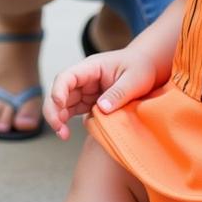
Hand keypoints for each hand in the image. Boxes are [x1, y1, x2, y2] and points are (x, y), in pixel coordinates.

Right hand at [43, 48, 159, 140]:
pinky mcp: (89, 101)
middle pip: (59, 91)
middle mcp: (84, 78)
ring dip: (58, 117)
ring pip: (63, 102)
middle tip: (59, 128)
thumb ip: (118, 93)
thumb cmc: (140, 67)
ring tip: (63, 135)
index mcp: (91, 67)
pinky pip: (73, 110)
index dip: (59, 90)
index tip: (59, 104)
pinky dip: (67, 121)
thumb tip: (102, 109)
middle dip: (54, 109)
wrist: (147, 66)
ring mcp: (85, 90)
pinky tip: (66, 133)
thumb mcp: (134, 79)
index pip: (67, 76)